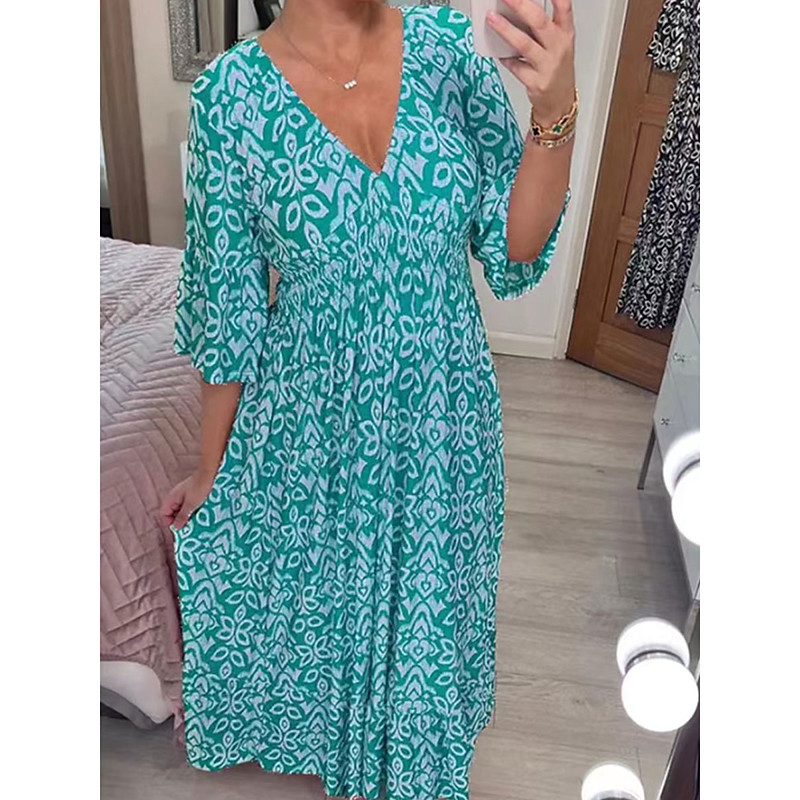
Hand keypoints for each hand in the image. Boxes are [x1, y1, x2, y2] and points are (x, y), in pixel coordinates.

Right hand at [160, 469, 215, 530]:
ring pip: (182, 511)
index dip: (169, 522)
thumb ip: (182, 516)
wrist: (211, 473)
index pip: (164, 513)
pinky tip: (201, 514)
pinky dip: (194, 512)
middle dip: (180, 520)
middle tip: (189, 527)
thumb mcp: (191, 504)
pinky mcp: (193, 496)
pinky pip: (190, 507)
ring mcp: (185, 496)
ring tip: (196, 521)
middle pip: (173, 513)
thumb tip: (176, 527)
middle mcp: (176, 497)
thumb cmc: (200, 486)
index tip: (179, 528)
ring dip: (188, 517)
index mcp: (172, 498)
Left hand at [487, 0, 575, 127]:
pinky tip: (497, 52)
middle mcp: (558, 47)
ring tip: (491, 18)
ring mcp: (547, 66)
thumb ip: (539, 29)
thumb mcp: (555, 45)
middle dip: (520, 5)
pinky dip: (505, 58)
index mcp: (565, 33)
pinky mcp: (536, 82)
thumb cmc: (555, 70)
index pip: (564, 7)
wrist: (559, 103)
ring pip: (524, 45)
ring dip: (506, 30)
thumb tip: (514, 12)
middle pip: (539, 22)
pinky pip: (516, 67)